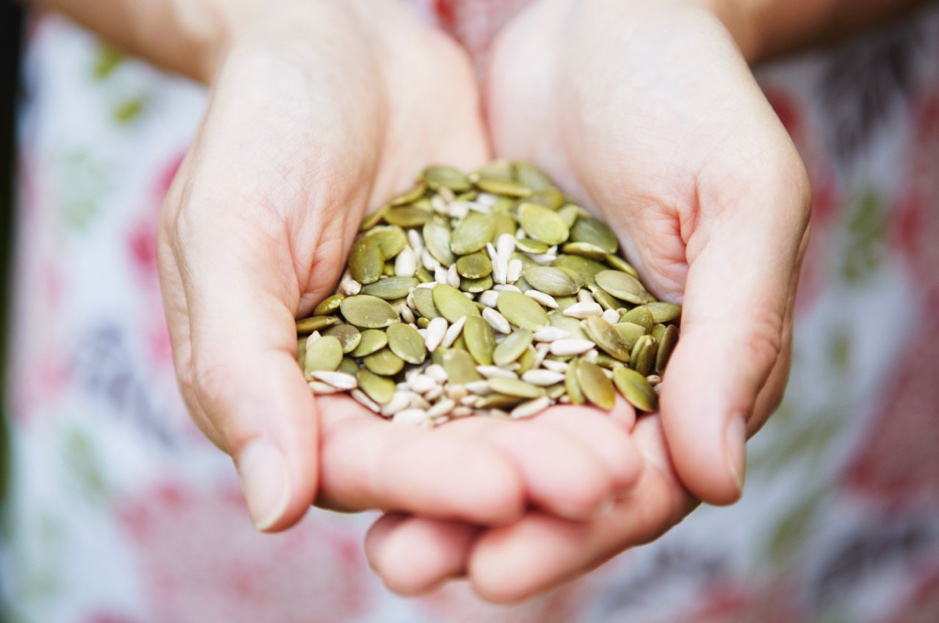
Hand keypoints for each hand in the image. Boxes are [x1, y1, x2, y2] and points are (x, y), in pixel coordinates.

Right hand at [158, 0, 641, 531]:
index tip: (500, 492)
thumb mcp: (227, 235)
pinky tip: (641, 389)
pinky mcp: (502, 299)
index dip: (428, 484)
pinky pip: (549, 342)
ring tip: (629, 456)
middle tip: (598, 484)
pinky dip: (589, 368)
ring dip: (566, 438)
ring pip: (507, 410)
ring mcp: (444, 344)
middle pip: (448, 452)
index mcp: (294, 391)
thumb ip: (237, 367)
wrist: (341, 44)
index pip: (360, 463)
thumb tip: (273, 512)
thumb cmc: (261, 128)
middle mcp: (375, 386)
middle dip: (521, 474)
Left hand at [365, 0, 810, 599]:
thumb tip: (714, 479)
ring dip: (431, 492)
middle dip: (481, 528)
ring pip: (485, 438)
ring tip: (375, 539)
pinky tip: (350, 444)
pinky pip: (436, 371)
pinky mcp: (474, 301)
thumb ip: (734, 335)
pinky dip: (402, 412)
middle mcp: (608, 373)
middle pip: (545, 477)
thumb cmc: (691, 99)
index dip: (571, 529)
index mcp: (689, 370)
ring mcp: (535, 340)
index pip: (636, 480)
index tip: (499, 566)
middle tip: (410, 569)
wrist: (602, 19)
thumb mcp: (739, 203)